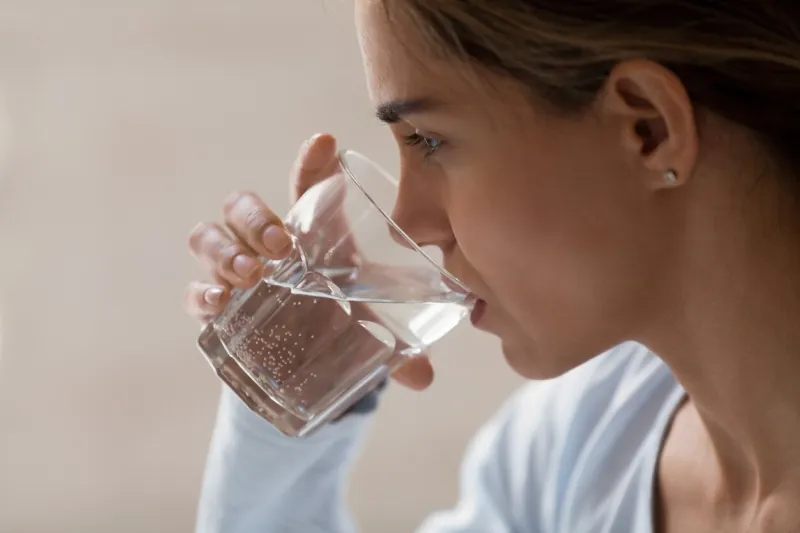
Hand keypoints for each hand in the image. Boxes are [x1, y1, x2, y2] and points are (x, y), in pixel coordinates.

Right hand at [184, 133, 433, 389]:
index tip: (326, 142)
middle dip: (254, 218)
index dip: (312, 162)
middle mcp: (263, 244)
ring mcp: (232, 272)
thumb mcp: (364, 326)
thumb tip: (423, 377)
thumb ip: (393, 345)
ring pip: (208, 237)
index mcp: (307, 232)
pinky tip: (218, 303)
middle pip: (241, 206)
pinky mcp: (213, 306)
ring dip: (225, 251)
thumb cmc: (334, 319)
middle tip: (280, 245)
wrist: (299, 358)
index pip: (305, 186)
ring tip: (250, 275)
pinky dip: (200, 294)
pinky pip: (193, 290)